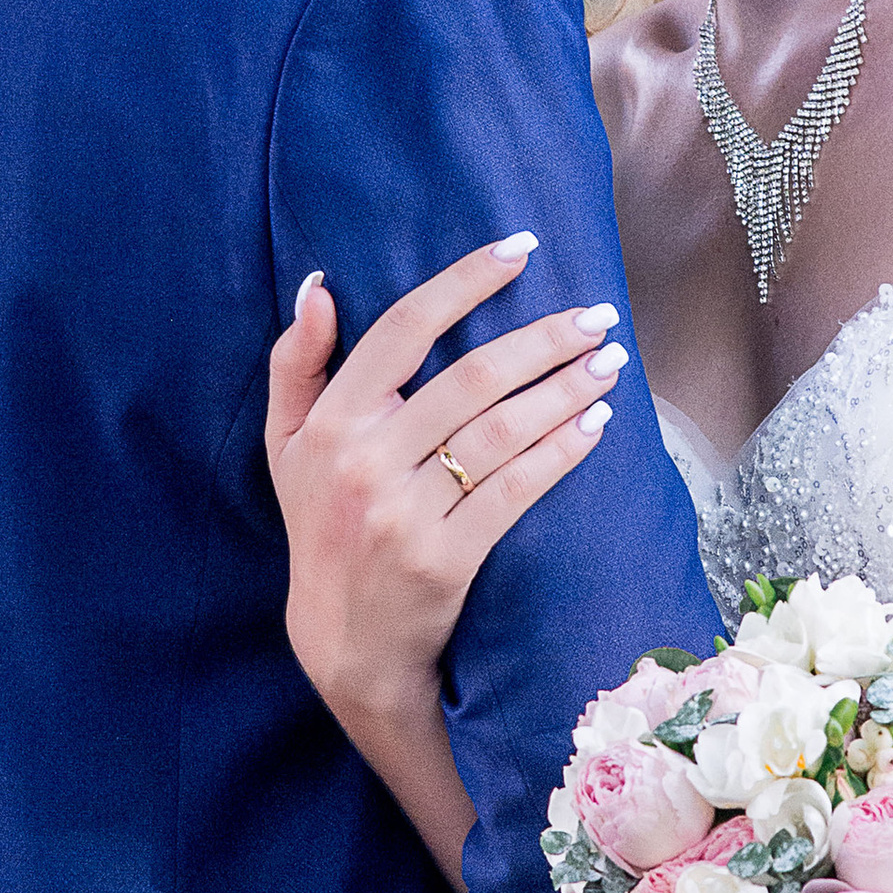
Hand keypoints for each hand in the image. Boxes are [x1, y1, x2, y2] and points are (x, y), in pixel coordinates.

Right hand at [265, 236, 627, 728]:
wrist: (343, 642)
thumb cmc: (320, 527)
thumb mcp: (285, 446)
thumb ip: (296, 364)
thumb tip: (320, 286)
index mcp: (329, 422)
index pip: (402, 329)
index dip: (465, 283)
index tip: (521, 251)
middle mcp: (364, 461)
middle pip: (471, 378)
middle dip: (545, 340)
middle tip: (596, 316)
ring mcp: (404, 512)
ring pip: (502, 431)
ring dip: (566, 390)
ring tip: (608, 363)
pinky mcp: (445, 558)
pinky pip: (516, 490)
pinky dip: (562, 452)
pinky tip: (596, 426)